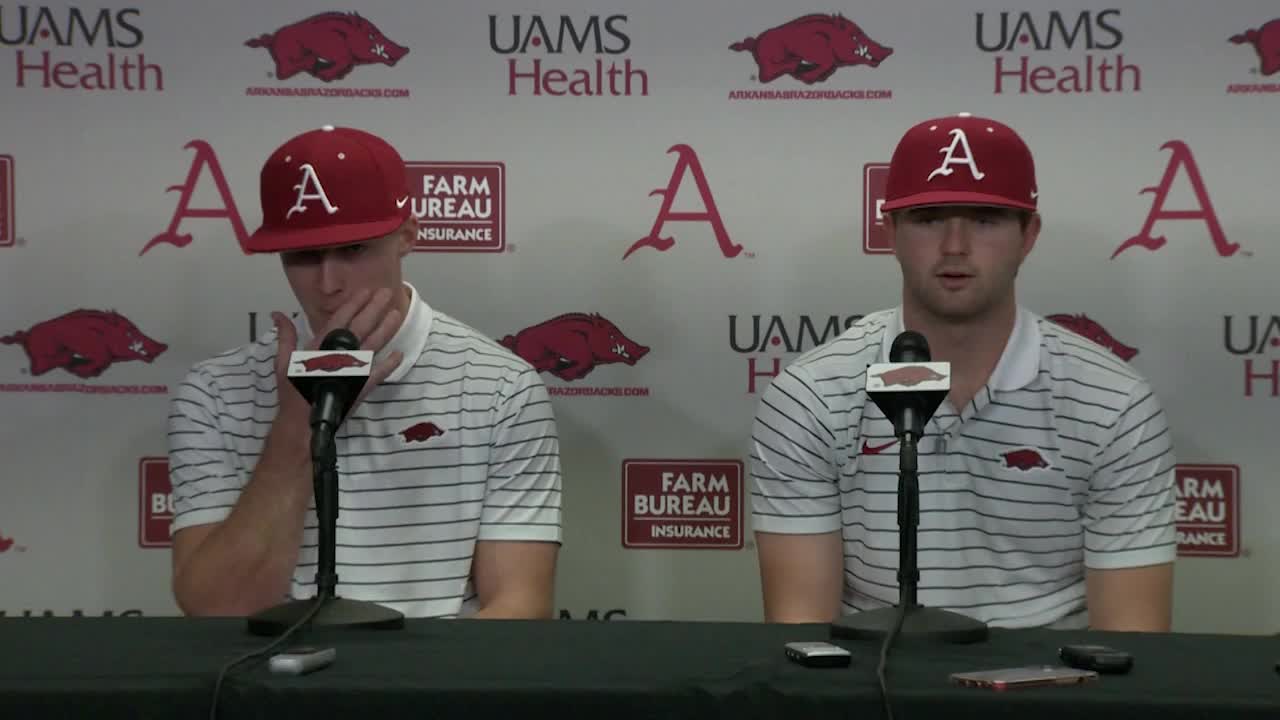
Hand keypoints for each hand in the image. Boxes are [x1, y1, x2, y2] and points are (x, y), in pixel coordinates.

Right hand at [272, 288, 405, 418]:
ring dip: (385, 329)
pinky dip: (389, 364)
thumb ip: (285, 336)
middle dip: (374, 308)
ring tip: (397, 313)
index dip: (354, 304)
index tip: (366, 291)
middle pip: (359, 327)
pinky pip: (378, 373)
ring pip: (372, 344)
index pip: (339, 320)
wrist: (301, 420)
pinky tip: (399, 353)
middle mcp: (337, 354)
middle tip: (387, 293)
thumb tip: (277, 314)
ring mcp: (350, 370)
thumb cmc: (293, 390)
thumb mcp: (283, 360)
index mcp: (319, 346)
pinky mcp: (360, 386)